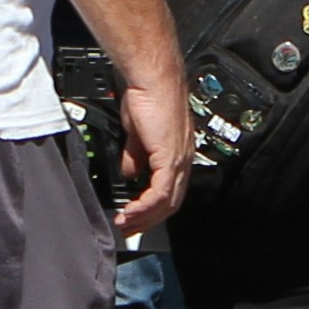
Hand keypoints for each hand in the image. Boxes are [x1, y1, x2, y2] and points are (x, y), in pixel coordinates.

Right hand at [113, 69, 195, 241]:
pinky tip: (130, 211)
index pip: (169, 190)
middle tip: (129, 228)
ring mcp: (179, 160)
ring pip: (167, 202)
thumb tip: (129, 171)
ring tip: (125, 223)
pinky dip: (145, 206)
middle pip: (170, 202)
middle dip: (148, 220)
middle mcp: (183, 159)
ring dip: (144, 217)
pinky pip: (161, 193)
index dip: (152, 208)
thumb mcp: (138, 133)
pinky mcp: (171, 158)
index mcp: (177, 153)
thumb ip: (136, 154)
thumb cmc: (148, 96)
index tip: (133, 216)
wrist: (153, 79)